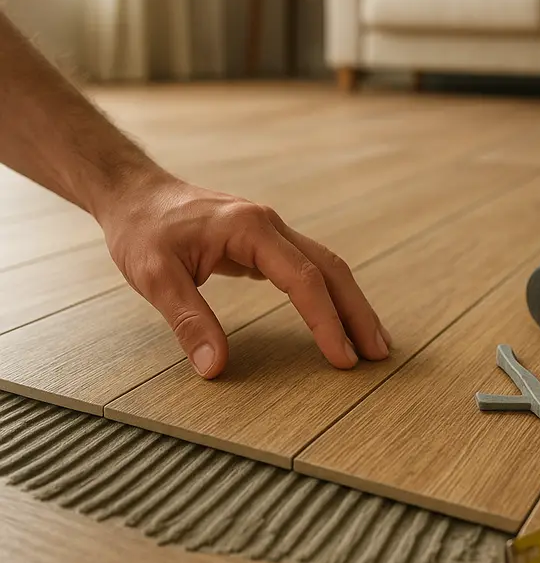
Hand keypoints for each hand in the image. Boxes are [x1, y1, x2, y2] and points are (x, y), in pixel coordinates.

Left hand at [98, 173, 390, 378]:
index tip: (343, 359)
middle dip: (357, 312)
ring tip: (371, 341)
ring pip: (326, 266)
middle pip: (331, 269)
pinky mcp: (266, 242)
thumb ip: (188, 321)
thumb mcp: (155, 277)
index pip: (303, 279)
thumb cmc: (143, 231)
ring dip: (350, 303)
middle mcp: (271, 225)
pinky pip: (309, 268)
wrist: (137, 195)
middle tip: (379, 353)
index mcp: (250, 228)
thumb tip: (215, 367)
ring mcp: (271, 231)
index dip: (326, 321)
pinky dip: (329, 295)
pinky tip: (336, 317)